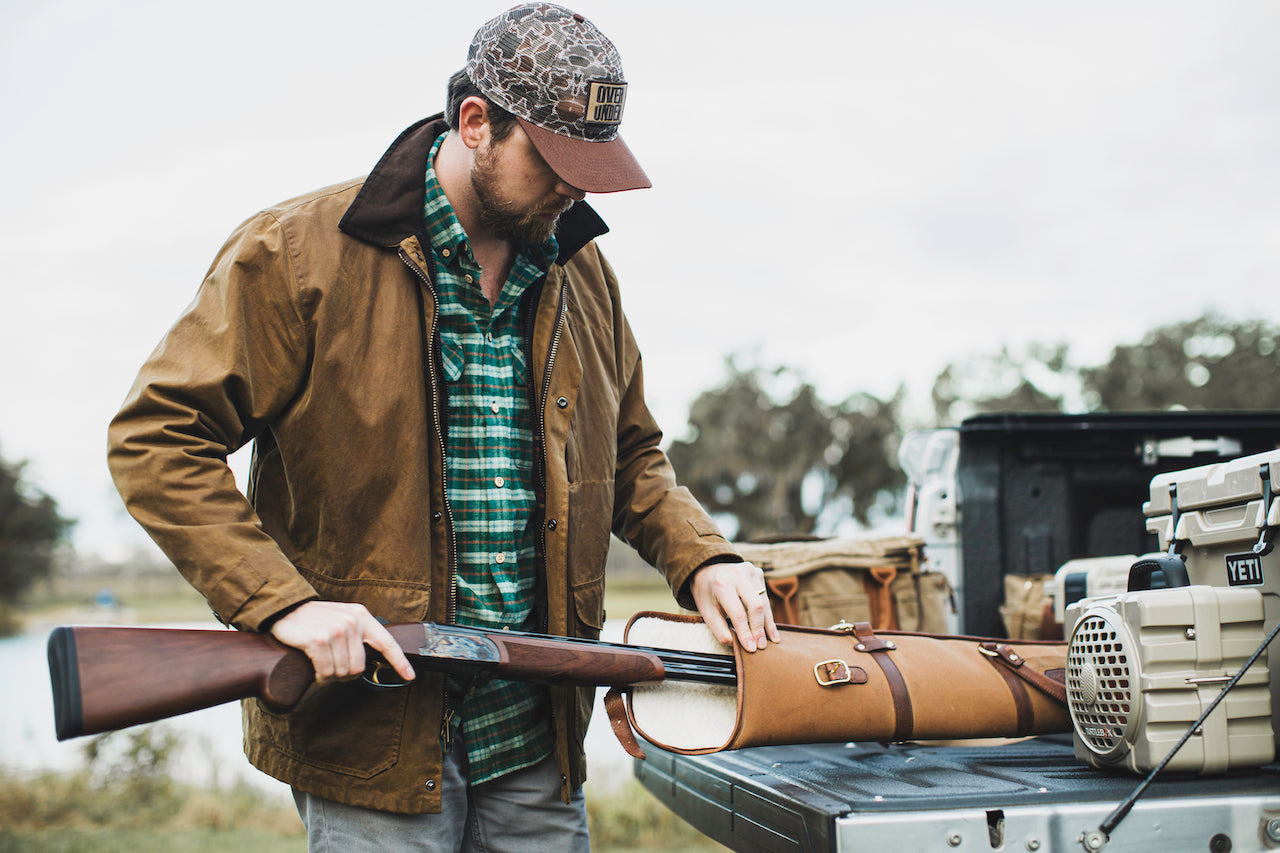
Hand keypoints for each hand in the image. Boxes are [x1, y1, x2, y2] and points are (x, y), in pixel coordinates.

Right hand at [268, 600, 415, 684]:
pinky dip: (320, 677)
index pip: (387, 643)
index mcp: (362, 616)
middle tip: (332, 669)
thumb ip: (358, 634)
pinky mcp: (318, 640)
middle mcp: (352, 622)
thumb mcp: (343, 619)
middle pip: (358, 668)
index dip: (400, 662)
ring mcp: (336, 630)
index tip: (410, 676)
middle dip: (345, 675)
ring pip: (342, 672)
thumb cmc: (315, 620)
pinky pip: (326, 672)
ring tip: (321, 666)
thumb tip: (369, 661)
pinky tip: (315, 671)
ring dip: (330, 677)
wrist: (286, 609)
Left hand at [689, 561, 780, 652]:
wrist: (707, 570)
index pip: (738, 613)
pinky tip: (769, 627)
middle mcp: (738, 574)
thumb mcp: (706, 611)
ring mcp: (750, 571)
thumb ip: (719, 629)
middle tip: (761, 645)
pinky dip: (766, 612)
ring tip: (772, 640)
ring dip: (768, 623)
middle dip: (759, 628)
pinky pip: (765, 596)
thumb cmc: (706, 593)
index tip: (751, 648)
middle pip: (756, 606)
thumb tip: (734, 644)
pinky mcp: (757, 572)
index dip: (745, 632)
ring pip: (764, 601)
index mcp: (722, 584)